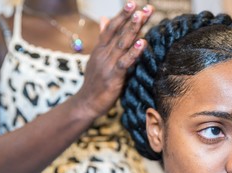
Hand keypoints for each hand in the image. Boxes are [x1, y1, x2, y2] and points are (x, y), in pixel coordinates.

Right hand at [76, 1, 153, 118]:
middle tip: (145, 6)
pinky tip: (142, 43)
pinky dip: (133, 52)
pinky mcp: (113, 77)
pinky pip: (124, 62)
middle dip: (132, 18)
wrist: (86, 103)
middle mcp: (103, 54)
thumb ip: (104, 39)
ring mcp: (107, 65)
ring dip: (132, 29)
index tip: (133, 3)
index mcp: (100, 49)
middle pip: (118, 32)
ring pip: (121, 44)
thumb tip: (104, 19)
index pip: (111, 27)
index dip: (122, 15)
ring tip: (142, 15)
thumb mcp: (97, 58)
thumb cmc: (95, 82)